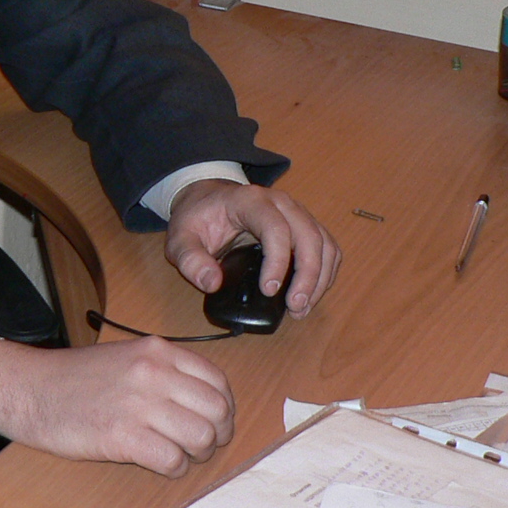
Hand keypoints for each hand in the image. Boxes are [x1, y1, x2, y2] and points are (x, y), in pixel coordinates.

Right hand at [0, 337, 234, 477]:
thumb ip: (166, 371)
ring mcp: (138, 404)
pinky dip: (174, 469)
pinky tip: (158, 464)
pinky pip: (173, 460)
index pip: (218, 383)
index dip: (224, 410)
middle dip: (216, 435)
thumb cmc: (75, 378)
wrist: (28, 389)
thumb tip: (206, 402)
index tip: (214, 424)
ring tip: (178, 455)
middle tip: (200, 446)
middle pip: (217, 412)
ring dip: (196, 454)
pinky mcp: (122, 436)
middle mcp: (154, 372)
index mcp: (158, 351)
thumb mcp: (127, 356)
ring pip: (201, 437)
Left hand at [164, 180, 339, 317]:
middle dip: (308, 276)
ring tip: (301, 308)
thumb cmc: (197, 217)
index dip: (278, 262)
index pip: (276, 228)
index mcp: (250, 201)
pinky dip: (325, 273)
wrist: (208, 199)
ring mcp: (296, 212)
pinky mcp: (304, 226)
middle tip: (295, 308)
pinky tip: (310, 295)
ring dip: (320, 279)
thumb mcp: (180, 237)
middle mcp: (281, 203)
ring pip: (323, 243)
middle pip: (309, 236)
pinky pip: (327, 248)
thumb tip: (212, 283)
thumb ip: (190, 260)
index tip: (269, 291)